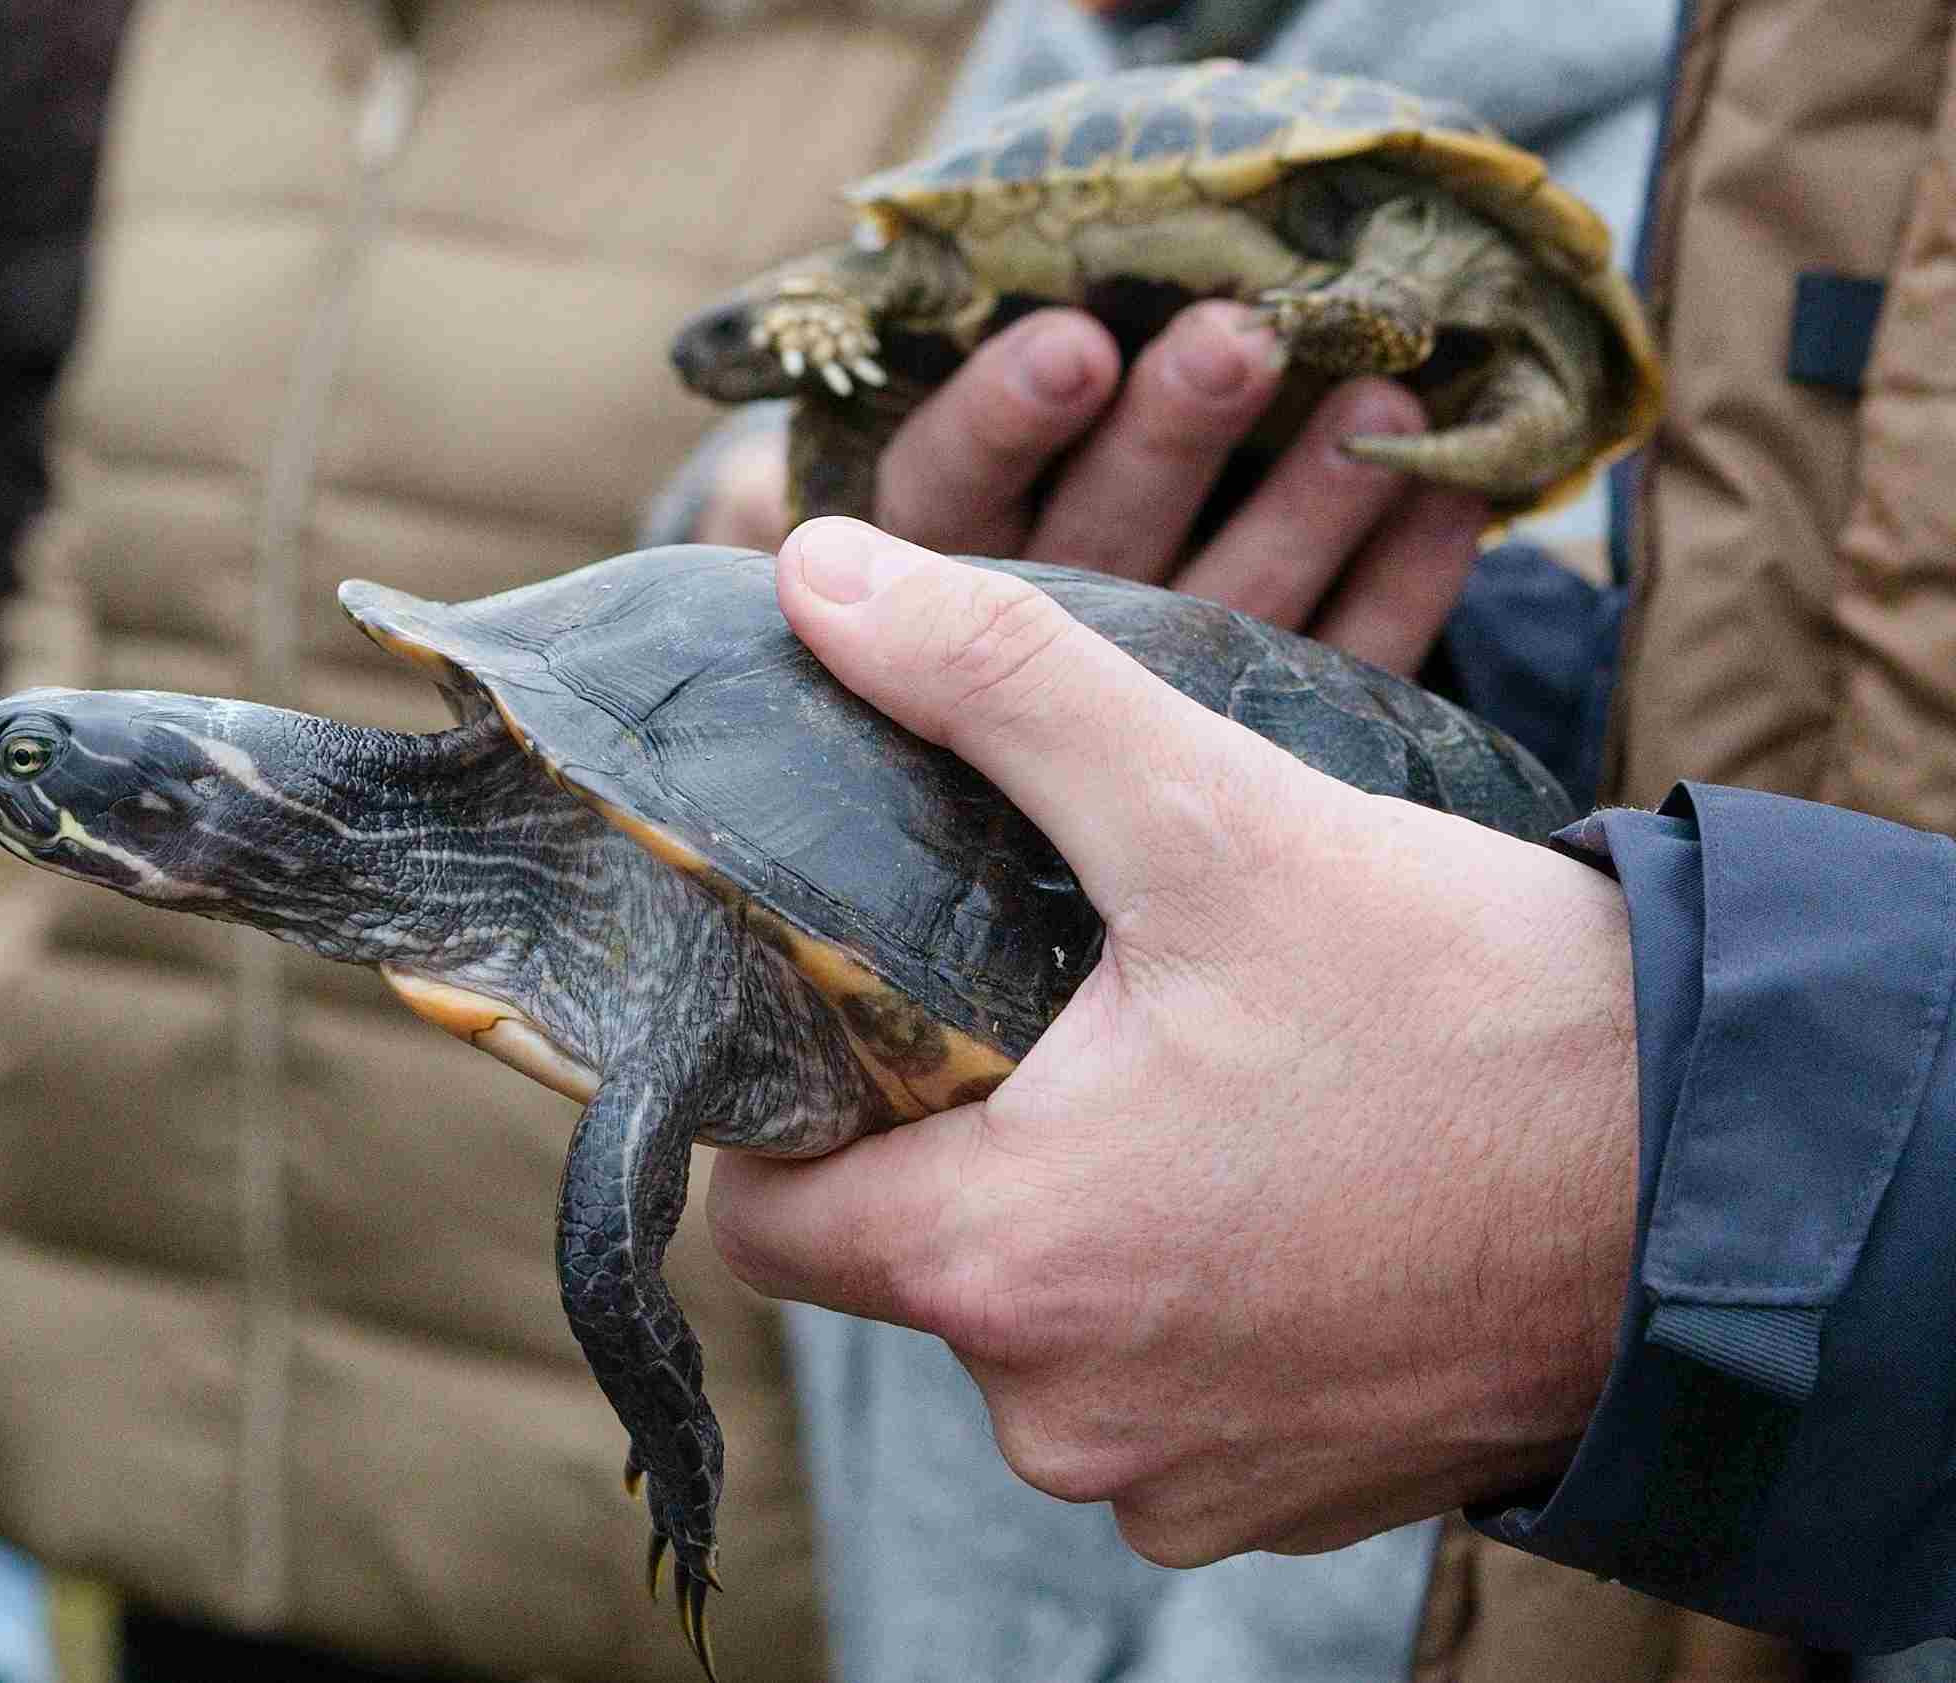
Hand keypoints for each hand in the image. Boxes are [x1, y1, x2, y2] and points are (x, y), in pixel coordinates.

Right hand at [693, 304, 1488, 675]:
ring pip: (1231, 612)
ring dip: (1309, 505)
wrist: (1080, 709)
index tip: (1074, 345)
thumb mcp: (982, 444)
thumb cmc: (1029, 484)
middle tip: (1236, 342)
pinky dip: (1402, 586)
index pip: (953, 491)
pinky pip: (1342, 671)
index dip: (1007, 421)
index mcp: (943, 553)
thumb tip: (1066, 308)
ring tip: (1383, 402)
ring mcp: (1168, 707)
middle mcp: (1047, 636)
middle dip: (1172, 439)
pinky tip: (1454, 496)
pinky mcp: (1276, 746)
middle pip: (1098, 548)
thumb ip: (1013, 389)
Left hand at [707, 520, 1637, 1564]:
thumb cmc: (1469, 1008)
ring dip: (1078, 1228)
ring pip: (1034, 1334)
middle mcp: (1061, 1413)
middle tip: (1053, 1020)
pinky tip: (1268, 1200)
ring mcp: (1172, 1478)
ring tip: (1183, 1097)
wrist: (1721, 1188)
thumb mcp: (1216, 817)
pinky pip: (1154, 1399)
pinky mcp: (1273, 1506)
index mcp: (1005, 1265)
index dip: (794, 1112)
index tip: (867, 1019)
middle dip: (953, 1146)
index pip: (768, 1224)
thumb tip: (819, 570)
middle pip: (906, 1270)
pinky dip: (1184, 1308)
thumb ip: (996, 688)